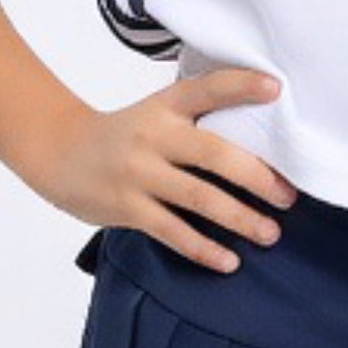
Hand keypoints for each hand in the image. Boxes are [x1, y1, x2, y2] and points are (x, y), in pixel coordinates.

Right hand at [32, 68, 300, 273]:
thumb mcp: (156, 111)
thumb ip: (198, 117)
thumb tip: (263, 129)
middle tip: (288, 196)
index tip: (277, 88)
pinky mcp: (127, 207)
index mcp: (165, 106)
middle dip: (257, 178)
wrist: (59, 152)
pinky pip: (172, 232)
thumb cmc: (125, 134)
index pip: (207, 89)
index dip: (242, 86)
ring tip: (270, 233)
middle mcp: (154, 136)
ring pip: (199, 199)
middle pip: (214, 155)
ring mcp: (139, 173)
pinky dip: (203, 249)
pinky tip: (228, 261)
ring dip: (240, 219)